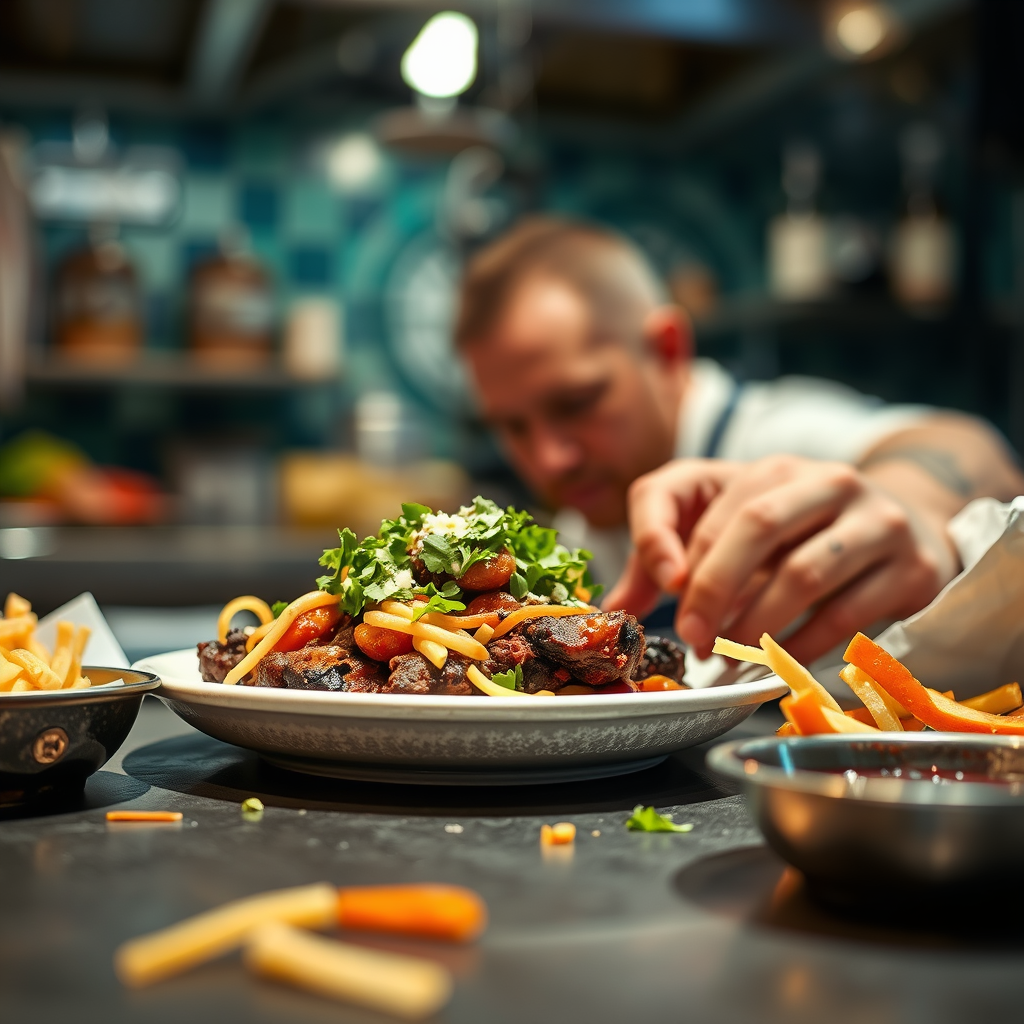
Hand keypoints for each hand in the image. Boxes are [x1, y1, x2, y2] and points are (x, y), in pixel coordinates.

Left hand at [603, 455, 957, 663]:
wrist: (908, 528)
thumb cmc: (800, 535)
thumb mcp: (733, 530)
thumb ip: (666, 560)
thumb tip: (611, 609)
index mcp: (765, 468)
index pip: (689, 490)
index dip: (662, 542)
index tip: (660, 593)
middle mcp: (823, 481)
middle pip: (755, 524)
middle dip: (713, 589)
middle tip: (692, 636)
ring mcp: (873, 520)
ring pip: (802, 573)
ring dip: (756, 625)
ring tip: (730, 654)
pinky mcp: (909, 566)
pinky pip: (844, 614)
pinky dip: (800, 646)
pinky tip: (776, 661)